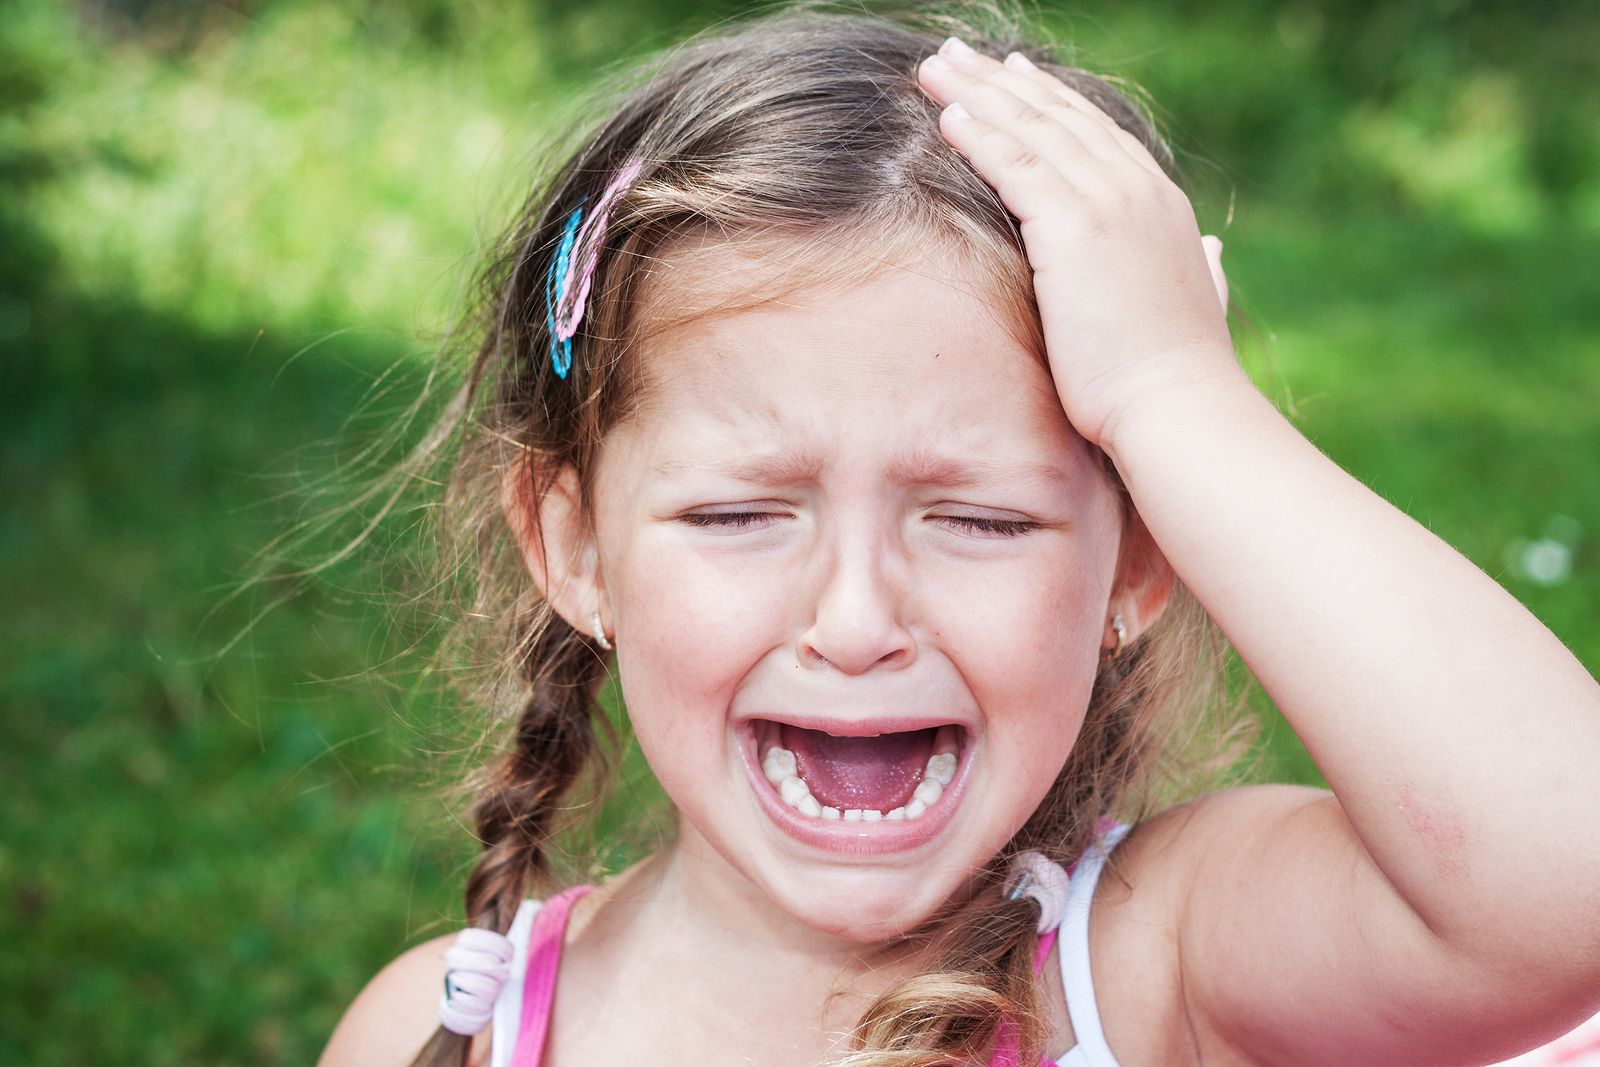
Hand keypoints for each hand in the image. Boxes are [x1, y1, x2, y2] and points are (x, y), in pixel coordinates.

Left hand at [918, 39, 1237, 448]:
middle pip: (1056, 116)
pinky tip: (945, 116)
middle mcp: (1137, 189)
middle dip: (999, 81)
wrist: (1176, 406)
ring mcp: (1107, 203)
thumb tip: (1211, 253)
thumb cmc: (1173, 377)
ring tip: (933, 68)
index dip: (1046, 99)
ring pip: (1030, 129)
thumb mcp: (1196, 304)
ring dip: (976, 94)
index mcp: (1160, 204)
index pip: (1093, 133)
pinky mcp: (1073, 227)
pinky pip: (1015, 165)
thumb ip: (1202, 269)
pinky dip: (980, 135)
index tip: (1008, 75)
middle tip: (954, 54)